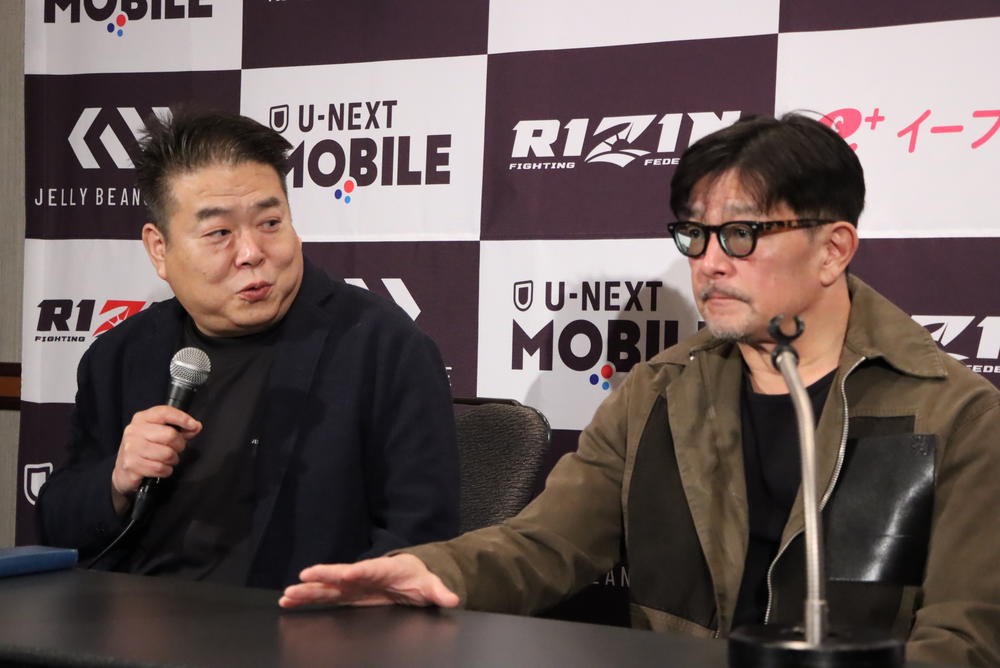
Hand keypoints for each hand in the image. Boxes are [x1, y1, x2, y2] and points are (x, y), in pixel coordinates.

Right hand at [110, 405, 200, 513]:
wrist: (123, 471)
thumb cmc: (144, 450)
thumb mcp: (158, 434)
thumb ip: (179, 429)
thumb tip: (195, 426)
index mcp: (141, 419)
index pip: (164, 412)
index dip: (182, 418)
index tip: (193, 425)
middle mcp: (134, 431)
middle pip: (170, 435)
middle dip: (179, 445)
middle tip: (176, 449)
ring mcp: (131, 448)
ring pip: (167, 454)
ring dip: (172, 460)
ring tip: (167, 460)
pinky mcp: (131, 465)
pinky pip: (160, 468)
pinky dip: (165, 470)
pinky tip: (160, 468)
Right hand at [279, 554, 459, 608]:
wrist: (411, 576)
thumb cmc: (418, 577)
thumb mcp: (431, 585)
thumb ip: (439, 592)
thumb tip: (452, 599)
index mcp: (383, 569)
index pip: (368, 569)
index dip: (356, 572)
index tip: (343, 575)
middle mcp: (363, 575)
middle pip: (340, 576)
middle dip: (322, 578)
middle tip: (301, 580)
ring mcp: (353, 585)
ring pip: (327, 588)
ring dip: (307, 591)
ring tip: (287, 596)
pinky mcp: (348, 595)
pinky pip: (326, 597)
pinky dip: (308, 599)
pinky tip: (290, 602)